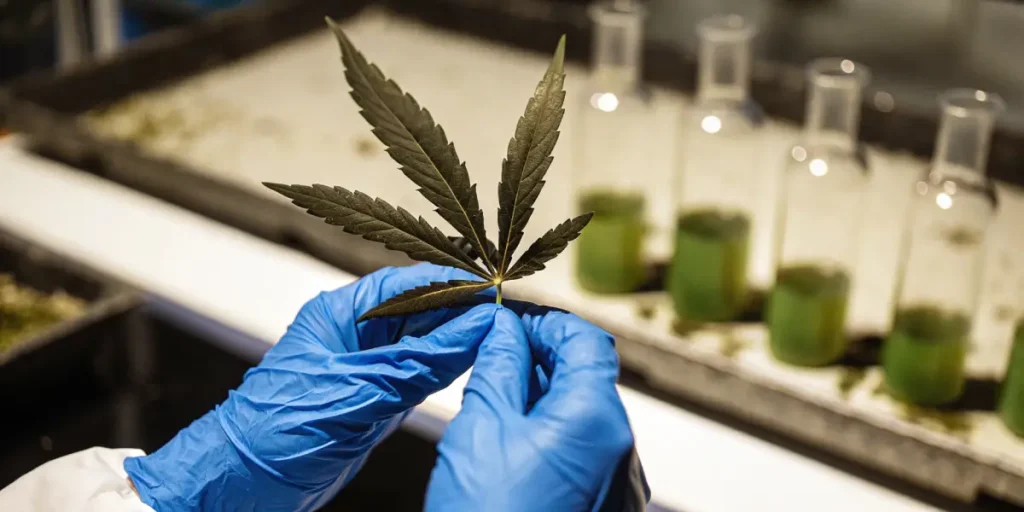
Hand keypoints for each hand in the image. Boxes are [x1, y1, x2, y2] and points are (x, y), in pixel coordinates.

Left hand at [125, 264, 498, 511]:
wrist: (237, 490)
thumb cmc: (269, 434)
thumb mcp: (354, 394)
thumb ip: (418, 362)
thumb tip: (474, 329)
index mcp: (339, 315)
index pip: (407, 284)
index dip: (453, 284)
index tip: (493, 292)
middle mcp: (355, 337)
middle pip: (421, 312)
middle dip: (462, 312)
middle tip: (504, 318)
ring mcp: (366, 370)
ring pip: (424, 345)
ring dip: (458, 343)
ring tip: (497, 340)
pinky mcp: (374, 401)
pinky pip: (419, 378)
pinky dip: (445, 373)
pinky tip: (471, 368)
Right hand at [425, 307, 648, 510]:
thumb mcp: (483, 427)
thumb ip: (501, 366)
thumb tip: (506, 329)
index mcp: (597, 418)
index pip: (585, 341)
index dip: (544, 325)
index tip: (507, 324)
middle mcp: (622, 451)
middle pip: (588, 378)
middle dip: (541, 361)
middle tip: (493, 360)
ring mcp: (620, 485)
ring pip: (586, 417)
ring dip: (545, 398)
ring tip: (495, 403)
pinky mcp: (608, 508)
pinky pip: (587, 455)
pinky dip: (554, 436)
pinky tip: (512, 444)